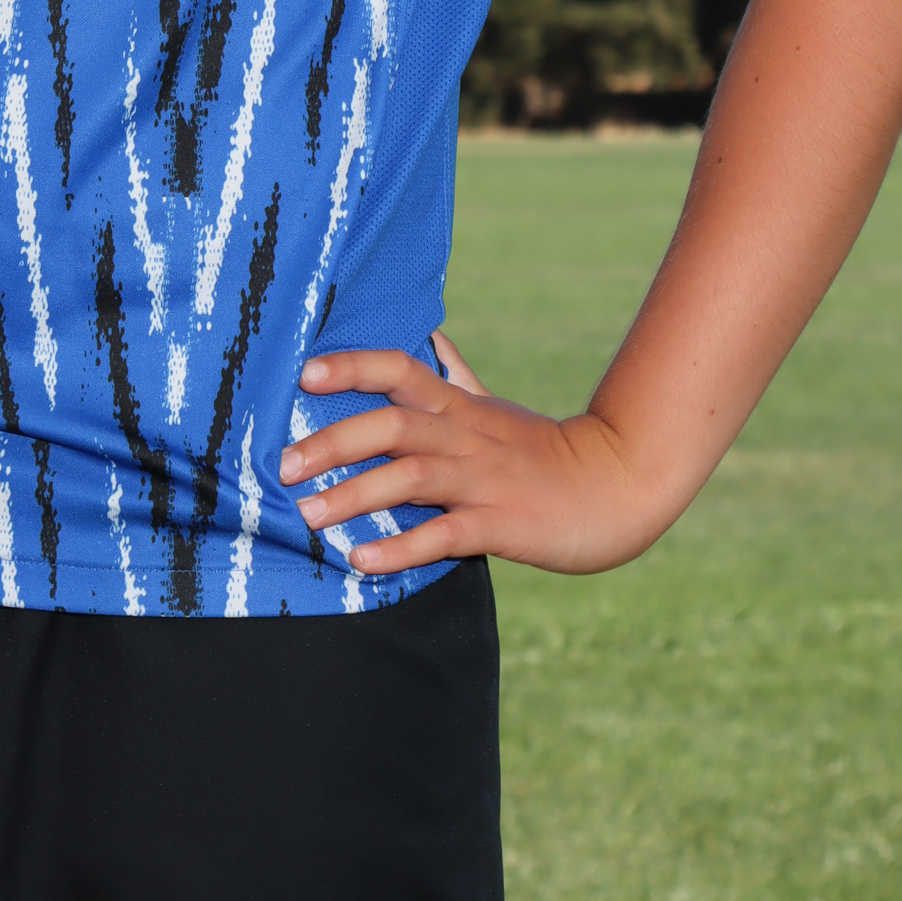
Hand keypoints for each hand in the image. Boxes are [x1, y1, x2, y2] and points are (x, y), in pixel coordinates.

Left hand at [281, 334, 661, 579]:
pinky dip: (402, 547)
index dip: (352, 366)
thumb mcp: (495, 406)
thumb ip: (456, 376)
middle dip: (334, 442)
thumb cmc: (545, 448)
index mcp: (459, 406)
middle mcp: (465, 437)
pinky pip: (445, 534)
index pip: (399, 369)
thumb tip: (427, 340)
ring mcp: (484, 480)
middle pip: (392, 425)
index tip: (304, 375)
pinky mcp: (502, 524)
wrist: (618, 484)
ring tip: (309, 517)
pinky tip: (363, 561)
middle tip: (284, 466)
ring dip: (355, 496)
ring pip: (411, 478)